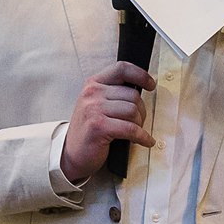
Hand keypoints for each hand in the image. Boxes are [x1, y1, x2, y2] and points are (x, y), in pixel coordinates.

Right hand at [60, 60, 155, 181]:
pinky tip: (145, 141)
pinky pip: (131, 129)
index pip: (121, 68)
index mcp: (93, 84)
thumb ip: (114, 94)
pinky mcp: (99, 126)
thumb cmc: (90, 130)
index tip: (151, 85)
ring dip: (140, 124)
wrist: (73, 154)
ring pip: (133, 111)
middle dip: (141, 111)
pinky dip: (142, 137)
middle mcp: (92, 93)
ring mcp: (93, 109)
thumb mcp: (97, 104)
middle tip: (138, 123)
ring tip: (136, 133)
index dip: (141, 75)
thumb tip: (142, 89)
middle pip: (132, 94)